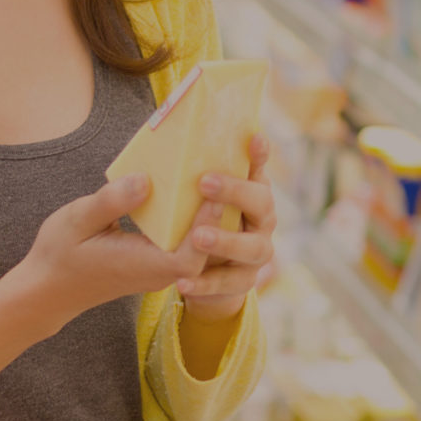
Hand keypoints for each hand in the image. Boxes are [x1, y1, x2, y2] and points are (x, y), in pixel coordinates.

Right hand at [0, 175, 207, 388]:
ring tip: (217, 177)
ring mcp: (157, 269)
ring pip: (197, 247)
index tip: (215, 192)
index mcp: (143, 266)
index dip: (207, 226)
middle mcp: (157, 271)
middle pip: (204, 251)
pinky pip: (183, 243)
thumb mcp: (77, 221)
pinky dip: (192, 219)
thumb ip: (111, 201)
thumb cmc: (59, 255)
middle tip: (226, 175)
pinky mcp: (154, 262)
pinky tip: (194, 190)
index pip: (190, 256)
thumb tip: (145, 180)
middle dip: (217, 216)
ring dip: (208, 216)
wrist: (46, 290)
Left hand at [176, 135, 276, 322]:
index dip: (258, 153)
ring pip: (254, 247)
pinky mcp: (243, 280)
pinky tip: (182, 284)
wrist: (202, 274)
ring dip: (227, 241)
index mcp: (248, 191)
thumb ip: (183, 173)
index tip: (253, 136)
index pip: (257, 167)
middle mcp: (260, 218)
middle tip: (205, 182)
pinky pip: (230, 283)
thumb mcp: (188, 196)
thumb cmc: (193, 221)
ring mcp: (256, 250)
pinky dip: (208, 284)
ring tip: (198, 237)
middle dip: (236, 192)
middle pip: (262, 202)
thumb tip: (158, 145)